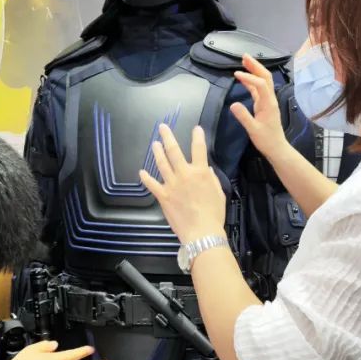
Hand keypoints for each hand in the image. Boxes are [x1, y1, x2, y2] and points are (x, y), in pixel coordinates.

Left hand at [139, 124, 226, 244]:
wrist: (202, 232)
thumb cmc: (214, 214)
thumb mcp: (219, 193)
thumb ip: (211, 178)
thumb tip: (206, 169)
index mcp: (201, 172)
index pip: (199, 149)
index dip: (198, 137)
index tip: (196, 129)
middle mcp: (184, 174)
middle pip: (174, 151)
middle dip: (168, 137)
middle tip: (162, 127)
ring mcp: (171, 184)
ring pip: (161, 164)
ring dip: (157, 152)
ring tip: (154, 143)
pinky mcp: (163, 196)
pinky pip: (152, 185)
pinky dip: (146, 178)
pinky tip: (141, 172)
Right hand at [231, 54, 289, 158]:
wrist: (276, 147)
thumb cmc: (266, 140)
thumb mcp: (253, 130)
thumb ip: (243, 117)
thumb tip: (233, 104)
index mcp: (268, 104)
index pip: (260, 84)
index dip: (249, 78)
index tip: (237, 75)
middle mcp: (269, 99)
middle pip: (265, 77)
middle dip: (255, 65)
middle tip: (244, 56)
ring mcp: (267, 101)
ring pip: (262, 81)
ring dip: (254, 70)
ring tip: (243, 62)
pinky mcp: (264, 104)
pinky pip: (258, 89)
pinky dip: (251, 81)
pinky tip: (243, 78)